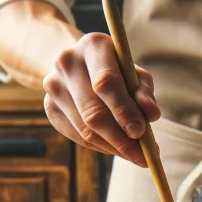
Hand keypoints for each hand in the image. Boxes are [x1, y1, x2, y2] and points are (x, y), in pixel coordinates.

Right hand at [43, 33, 160, 166]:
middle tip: (141, 155)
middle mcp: (67, 62)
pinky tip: (116, 148)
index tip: (140, 133)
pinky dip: (100, 147)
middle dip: (119, 138)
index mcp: (93, 45)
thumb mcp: (135, 75)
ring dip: (112, 147)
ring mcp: (53, 85)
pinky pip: (76, 136)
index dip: (123, 110)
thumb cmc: (117, 70)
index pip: (106, 82)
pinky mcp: (50, 106)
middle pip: (93, 111)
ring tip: (135, 155)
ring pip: (85, 128)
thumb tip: (152, 115)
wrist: (81, 65)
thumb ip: (144, 93)